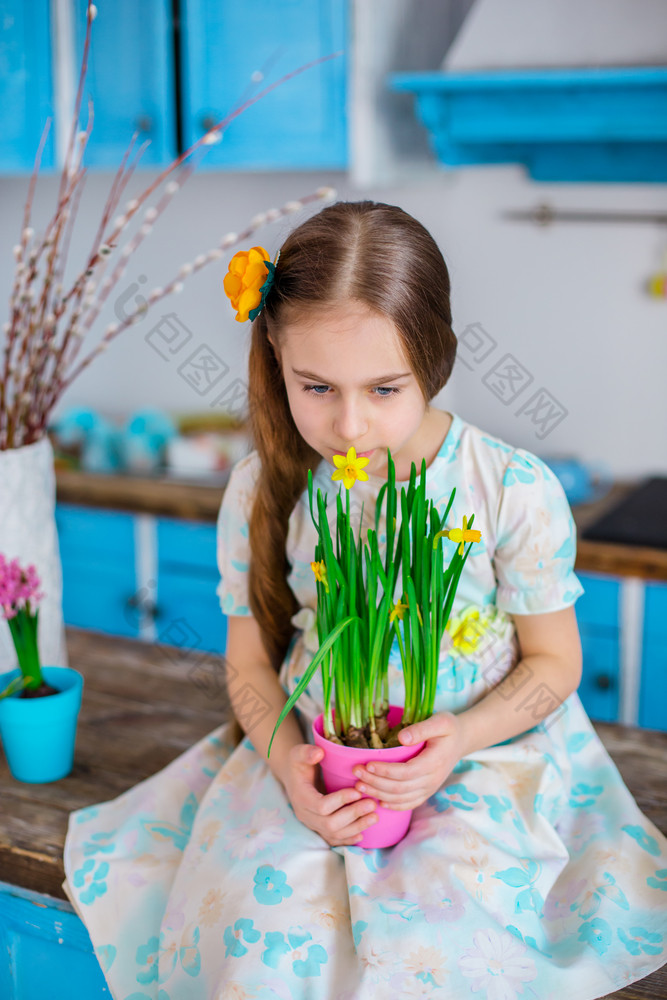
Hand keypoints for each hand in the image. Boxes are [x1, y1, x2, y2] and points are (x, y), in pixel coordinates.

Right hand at [283, 743, 379, 846]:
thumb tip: (319, 753)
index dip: (341, 800)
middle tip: (372, 804)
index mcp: (300, 797)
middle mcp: (305, 815)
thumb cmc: (299, 763)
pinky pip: (333, 840)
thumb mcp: (298, 753)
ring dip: (356, 827)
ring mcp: (312, 824)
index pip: (321, 806)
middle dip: (353, 815)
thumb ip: (307, 752)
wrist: (293, 777)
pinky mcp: (318, 828)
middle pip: (330, 824)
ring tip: (374, 816)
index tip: (357, 791)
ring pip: (334, 834)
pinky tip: (362, 835)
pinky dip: (348, 839)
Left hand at [352, 711, 466, 810]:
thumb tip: (402, 738)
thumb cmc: (449, 729)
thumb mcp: (441, 721)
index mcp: (434, 762)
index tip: (368, 764)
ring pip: (401, 798)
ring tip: (358, 786)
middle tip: (356, 772)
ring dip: (378, 794)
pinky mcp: (426, 792)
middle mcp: (432, 779)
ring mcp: (429, 788)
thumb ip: (422, 729)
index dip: (386, 770)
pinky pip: (409, 804)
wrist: (461, 741)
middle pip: (399, 788)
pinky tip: (378, 801)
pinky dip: (393, 805)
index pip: (406, 772)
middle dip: (375, 782)